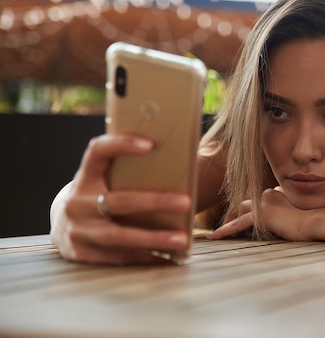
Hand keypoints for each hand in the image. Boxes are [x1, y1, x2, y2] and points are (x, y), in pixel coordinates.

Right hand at [50, 134, 191, 264]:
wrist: (62, 227)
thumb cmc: (98, 196)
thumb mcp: (102, 180)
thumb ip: (126, 172)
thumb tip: (179, 166)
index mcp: (85, 176)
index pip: (98, 151)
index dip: (122, 145)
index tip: (151, 144)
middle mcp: (77, 202)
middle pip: (120, 201)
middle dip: (155, 202)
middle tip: (186, 202)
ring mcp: (77, 230)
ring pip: (119, 236)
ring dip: (154, 238)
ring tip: (182, 239)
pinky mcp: (81, 253)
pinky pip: (118, 257)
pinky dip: (145, 257)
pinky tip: (167, 257)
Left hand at [210, 187, 311, 240]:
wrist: (313, 222)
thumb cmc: (308, 221)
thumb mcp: (293, 214)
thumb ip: (283, 213)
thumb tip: (278, 223)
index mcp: (274, 193)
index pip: (254, 202)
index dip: (246, 213)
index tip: (241, 226)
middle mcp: (266, 194)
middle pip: (243, 204)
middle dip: (233, 216)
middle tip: (224, 228)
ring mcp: (263, 202)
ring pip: (239, 211)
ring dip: (227, 222)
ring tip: (218, 235)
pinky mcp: (261, 214)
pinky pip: (238, 222)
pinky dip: (226, 229)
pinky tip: (216, 236)